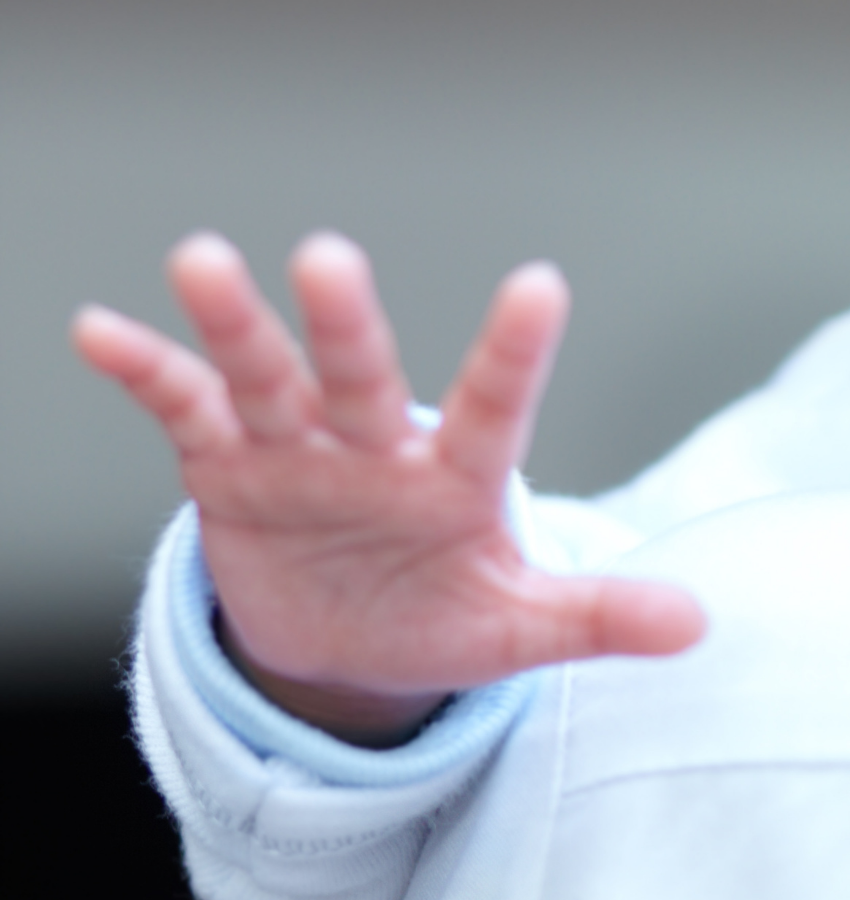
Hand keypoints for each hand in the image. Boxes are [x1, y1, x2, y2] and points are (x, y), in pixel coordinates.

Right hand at [74, 232, 705, 744]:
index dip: (513, 352)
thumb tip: (699, 624)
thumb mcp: (520, 628)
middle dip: (344, 324)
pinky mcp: (227, 468)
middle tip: (330, 256)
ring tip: (201, 257)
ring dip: (235, 324)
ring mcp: (298, 449)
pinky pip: (185, 411)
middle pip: (362, 376)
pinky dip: (145, 372)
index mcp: (457, 476)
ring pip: (267, 376)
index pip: (495, 407)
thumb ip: (598, 616)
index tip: (540, 284)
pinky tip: (100, 330)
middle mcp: (376, 445)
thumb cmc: (444, 613)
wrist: (350, 643)